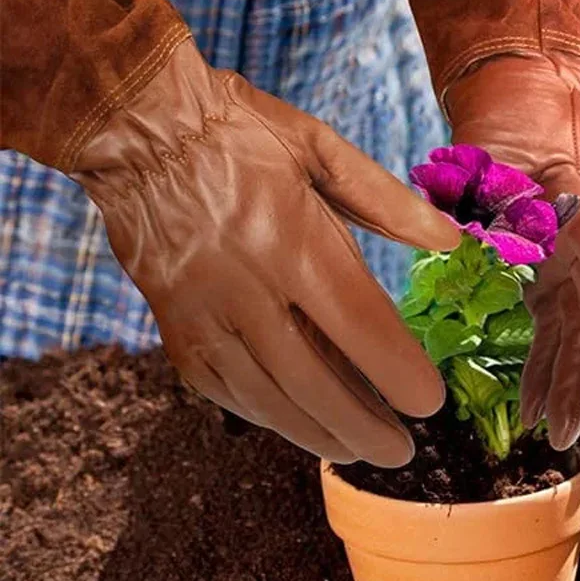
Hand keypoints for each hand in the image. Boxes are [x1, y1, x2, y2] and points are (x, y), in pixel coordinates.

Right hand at [69, 39, 458, 465]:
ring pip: (269, 400)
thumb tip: (450, 242)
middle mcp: (246, 288)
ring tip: (361, 451)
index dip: (399, 374)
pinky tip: (305, 427)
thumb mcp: (317, 146)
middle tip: (402, 452)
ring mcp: (204, 317)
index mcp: (291, 241)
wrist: (129, 128)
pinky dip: (271, 418)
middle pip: (315, 382)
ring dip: (321, 435)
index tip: (430, 403)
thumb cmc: (234, 134)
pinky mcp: (177, 334)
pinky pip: (228, 394)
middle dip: (365, 427)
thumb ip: (387, 201)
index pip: (359, 327)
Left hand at [447, 53, 579, 449]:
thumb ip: (493, 211)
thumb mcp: (497, 157)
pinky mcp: (558, 270)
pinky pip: (558, 329)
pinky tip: (532, 406)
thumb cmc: (513, 114)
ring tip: (559, 436)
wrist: (522, 85)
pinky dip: (546, 367)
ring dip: (573, 388)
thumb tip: (479, 265)